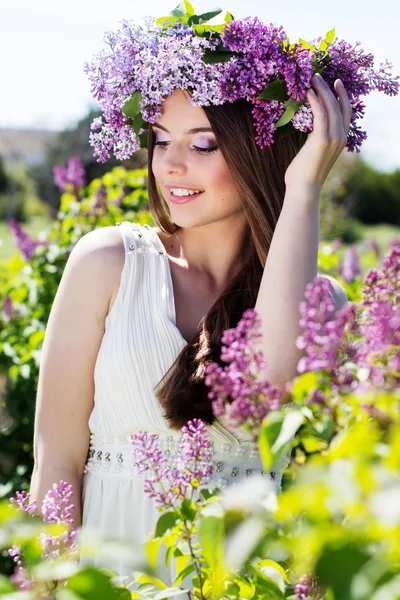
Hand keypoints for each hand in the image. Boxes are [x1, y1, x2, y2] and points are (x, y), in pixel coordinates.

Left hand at [284, 73, 352, 198]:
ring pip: (331, 106)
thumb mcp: (312, 154)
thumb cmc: (303, 175)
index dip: (342, 96)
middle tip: (318, 75)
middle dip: (330, 88)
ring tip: (311, 79)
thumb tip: (308, 136)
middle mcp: (341, 137)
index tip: (335, 83)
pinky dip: (314, 100)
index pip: (346, 112)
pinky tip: (307, 92)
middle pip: (340, 105)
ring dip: (321, 90)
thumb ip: (315, 142)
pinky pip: (320, 113)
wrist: (304, 189)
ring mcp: (333, 138)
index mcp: (341, 140)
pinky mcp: (322, 139)